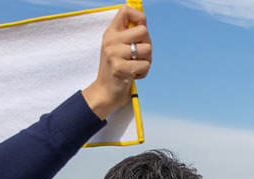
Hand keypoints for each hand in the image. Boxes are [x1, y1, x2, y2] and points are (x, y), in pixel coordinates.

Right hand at [81, 5, 151, 119]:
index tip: (142, 30)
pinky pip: (145, 65)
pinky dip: (144, 72)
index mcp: (110, 33)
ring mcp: (114, 54)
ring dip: (147, 61)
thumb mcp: (118, 47)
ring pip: (147, 49)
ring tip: (136, 66)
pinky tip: (133, 75)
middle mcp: (110, 40)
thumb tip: (144, 22)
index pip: (125, 11)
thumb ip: (129, 35)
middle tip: (140, 55)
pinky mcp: (121, 68)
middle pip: (143, 31)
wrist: (105, 92)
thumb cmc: (117, 68)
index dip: (139, 17)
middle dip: (148, 45)